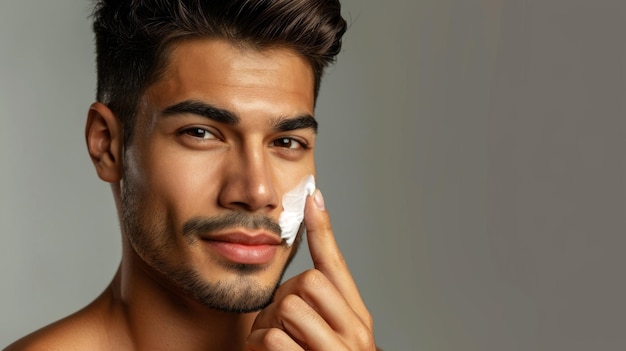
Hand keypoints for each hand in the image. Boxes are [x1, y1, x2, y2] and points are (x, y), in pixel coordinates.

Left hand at [247, 190, 376, 349]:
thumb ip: (318, 311)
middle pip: (309, 280)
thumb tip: (300, 278)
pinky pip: (274, 337)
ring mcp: (337, 350)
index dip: (323, 231)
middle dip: (283, 297)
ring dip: (268, 323)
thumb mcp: (327, 337)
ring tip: (273, 343)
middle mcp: (355, 331)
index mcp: (357, 319)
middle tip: (277, 323)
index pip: (337, 265)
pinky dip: (259, 345)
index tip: (312, 197)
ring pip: (289, 305)